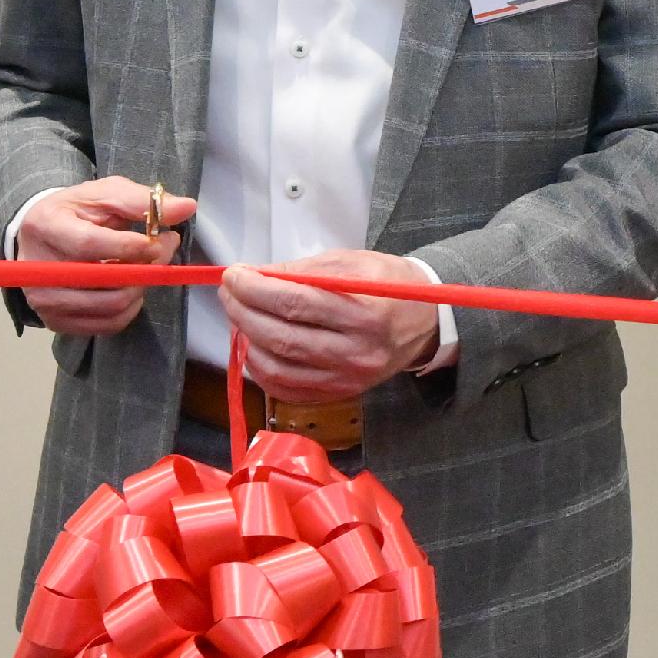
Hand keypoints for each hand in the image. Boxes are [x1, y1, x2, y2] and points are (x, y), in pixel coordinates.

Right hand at [12, 179, 187, 338]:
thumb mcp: (106, 194)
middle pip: (103, 281)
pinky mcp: (56, 321)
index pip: (90, 245)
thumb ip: (142, 200)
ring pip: (111, 306)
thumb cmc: (77, 212)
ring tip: (148, 266)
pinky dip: (130, 308)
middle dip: (146, 267)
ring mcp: (44, 300)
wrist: (44, 237)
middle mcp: (37, 269)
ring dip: (142, 288)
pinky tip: (132, 287)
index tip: (160, 240)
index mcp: (46, 226)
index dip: (132, 246)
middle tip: (164, 249)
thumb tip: (185, 207)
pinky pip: (107, 324)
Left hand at [222, 251, 442, 402]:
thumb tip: (256, 275)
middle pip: (281, 336)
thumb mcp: (355, 264)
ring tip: (241, 315)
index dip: (255, 289)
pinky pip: (286, 389)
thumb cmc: (392, 286)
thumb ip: (304, 271)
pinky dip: (262, 368)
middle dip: (243, 311)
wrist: (427, 322)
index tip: (234, 274)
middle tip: (230, 291)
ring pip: (278, 367)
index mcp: (366, 313)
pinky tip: (256, 346)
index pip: (296, 303)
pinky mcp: (339, 394)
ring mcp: (347, 379)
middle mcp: (357, 352)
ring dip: (247, 339)